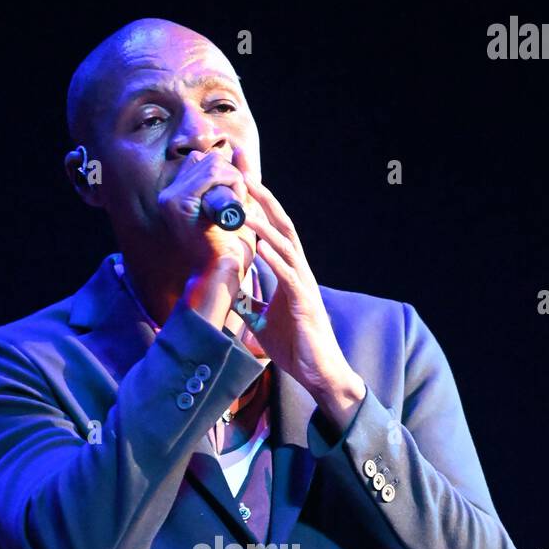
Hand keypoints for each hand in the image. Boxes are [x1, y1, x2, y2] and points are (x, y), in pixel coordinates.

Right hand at [158, 148, 256, 281]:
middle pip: (205, 158)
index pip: (199, 161)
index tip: (237, 196)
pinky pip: (212, 174)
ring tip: (238, 207)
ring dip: (234, 180)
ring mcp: (170, 198)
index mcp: (175, 197)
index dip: (223, 172)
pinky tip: (235, 205)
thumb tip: (239, 149)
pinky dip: (231, 183)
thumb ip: (236, 177)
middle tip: (240, 202)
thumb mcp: (236, 206)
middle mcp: (168, 196)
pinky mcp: (179, 203)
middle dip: (230, 174)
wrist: (222, 275)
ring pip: (211, 163)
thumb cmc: (230, 249)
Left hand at [240, 173, 365, 428]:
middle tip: (244, 174)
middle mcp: (298, 273)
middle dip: (264, 200)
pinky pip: (289, 278)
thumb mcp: (261, 321)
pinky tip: (260, 248)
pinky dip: (274, 261)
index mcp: (289, 273)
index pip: (274, 231)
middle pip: (283, 227)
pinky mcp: (305, 306)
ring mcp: (304, 287)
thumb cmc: (295, 347)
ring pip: (286, 248)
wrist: (318, 373)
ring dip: (264, 227)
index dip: (259, 207)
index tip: (240, 183)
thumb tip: (230, 292)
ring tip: (244, 210)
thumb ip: (249, 303)